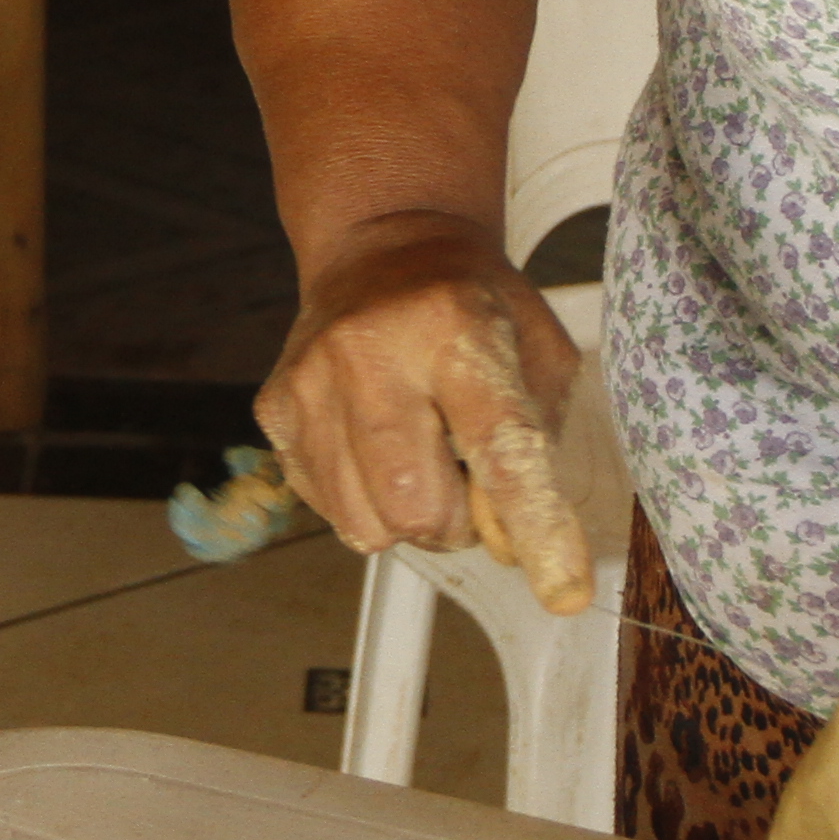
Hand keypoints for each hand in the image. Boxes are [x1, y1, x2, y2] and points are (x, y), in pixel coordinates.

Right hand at [256, 213, 593, 612]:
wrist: (382, 248)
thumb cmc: (472, 307)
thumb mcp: (537, 351)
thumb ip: (539, 447)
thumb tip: (509, 544)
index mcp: (454, 324)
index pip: (499, 444)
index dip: (534, 524)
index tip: (563, 590)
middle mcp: (371, 349)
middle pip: (416, 506)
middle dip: (456, 524)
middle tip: (466, 483)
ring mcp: (311, 379)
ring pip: (365, 524)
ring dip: (409, 519)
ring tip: (422, 462)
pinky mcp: (276, 406)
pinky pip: (327, 508)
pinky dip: (365, 501)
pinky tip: (378, 448)